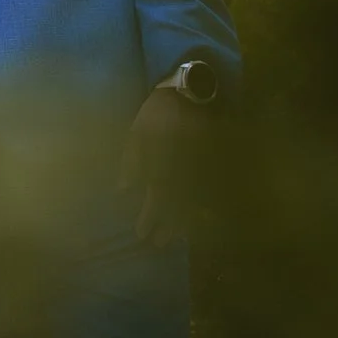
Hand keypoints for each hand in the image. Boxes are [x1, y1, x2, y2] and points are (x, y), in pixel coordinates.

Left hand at [119, 84, 212, 246]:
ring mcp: (200, 167)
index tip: (142, 235)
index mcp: (162, 161)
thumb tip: (123, 191)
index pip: (156, 196)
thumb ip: (131, 162)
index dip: (149, 217)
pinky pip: (212, 189)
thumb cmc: (157, 113)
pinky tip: (205, 219)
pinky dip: (208, 205)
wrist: (190, 92)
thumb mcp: (137, 132)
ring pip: (195, 200)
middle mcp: (183, 169)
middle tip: (159, 244)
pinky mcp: (213, 162)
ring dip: (185, 221)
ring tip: (178, 239)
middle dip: (167, 226)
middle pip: (177, 204)